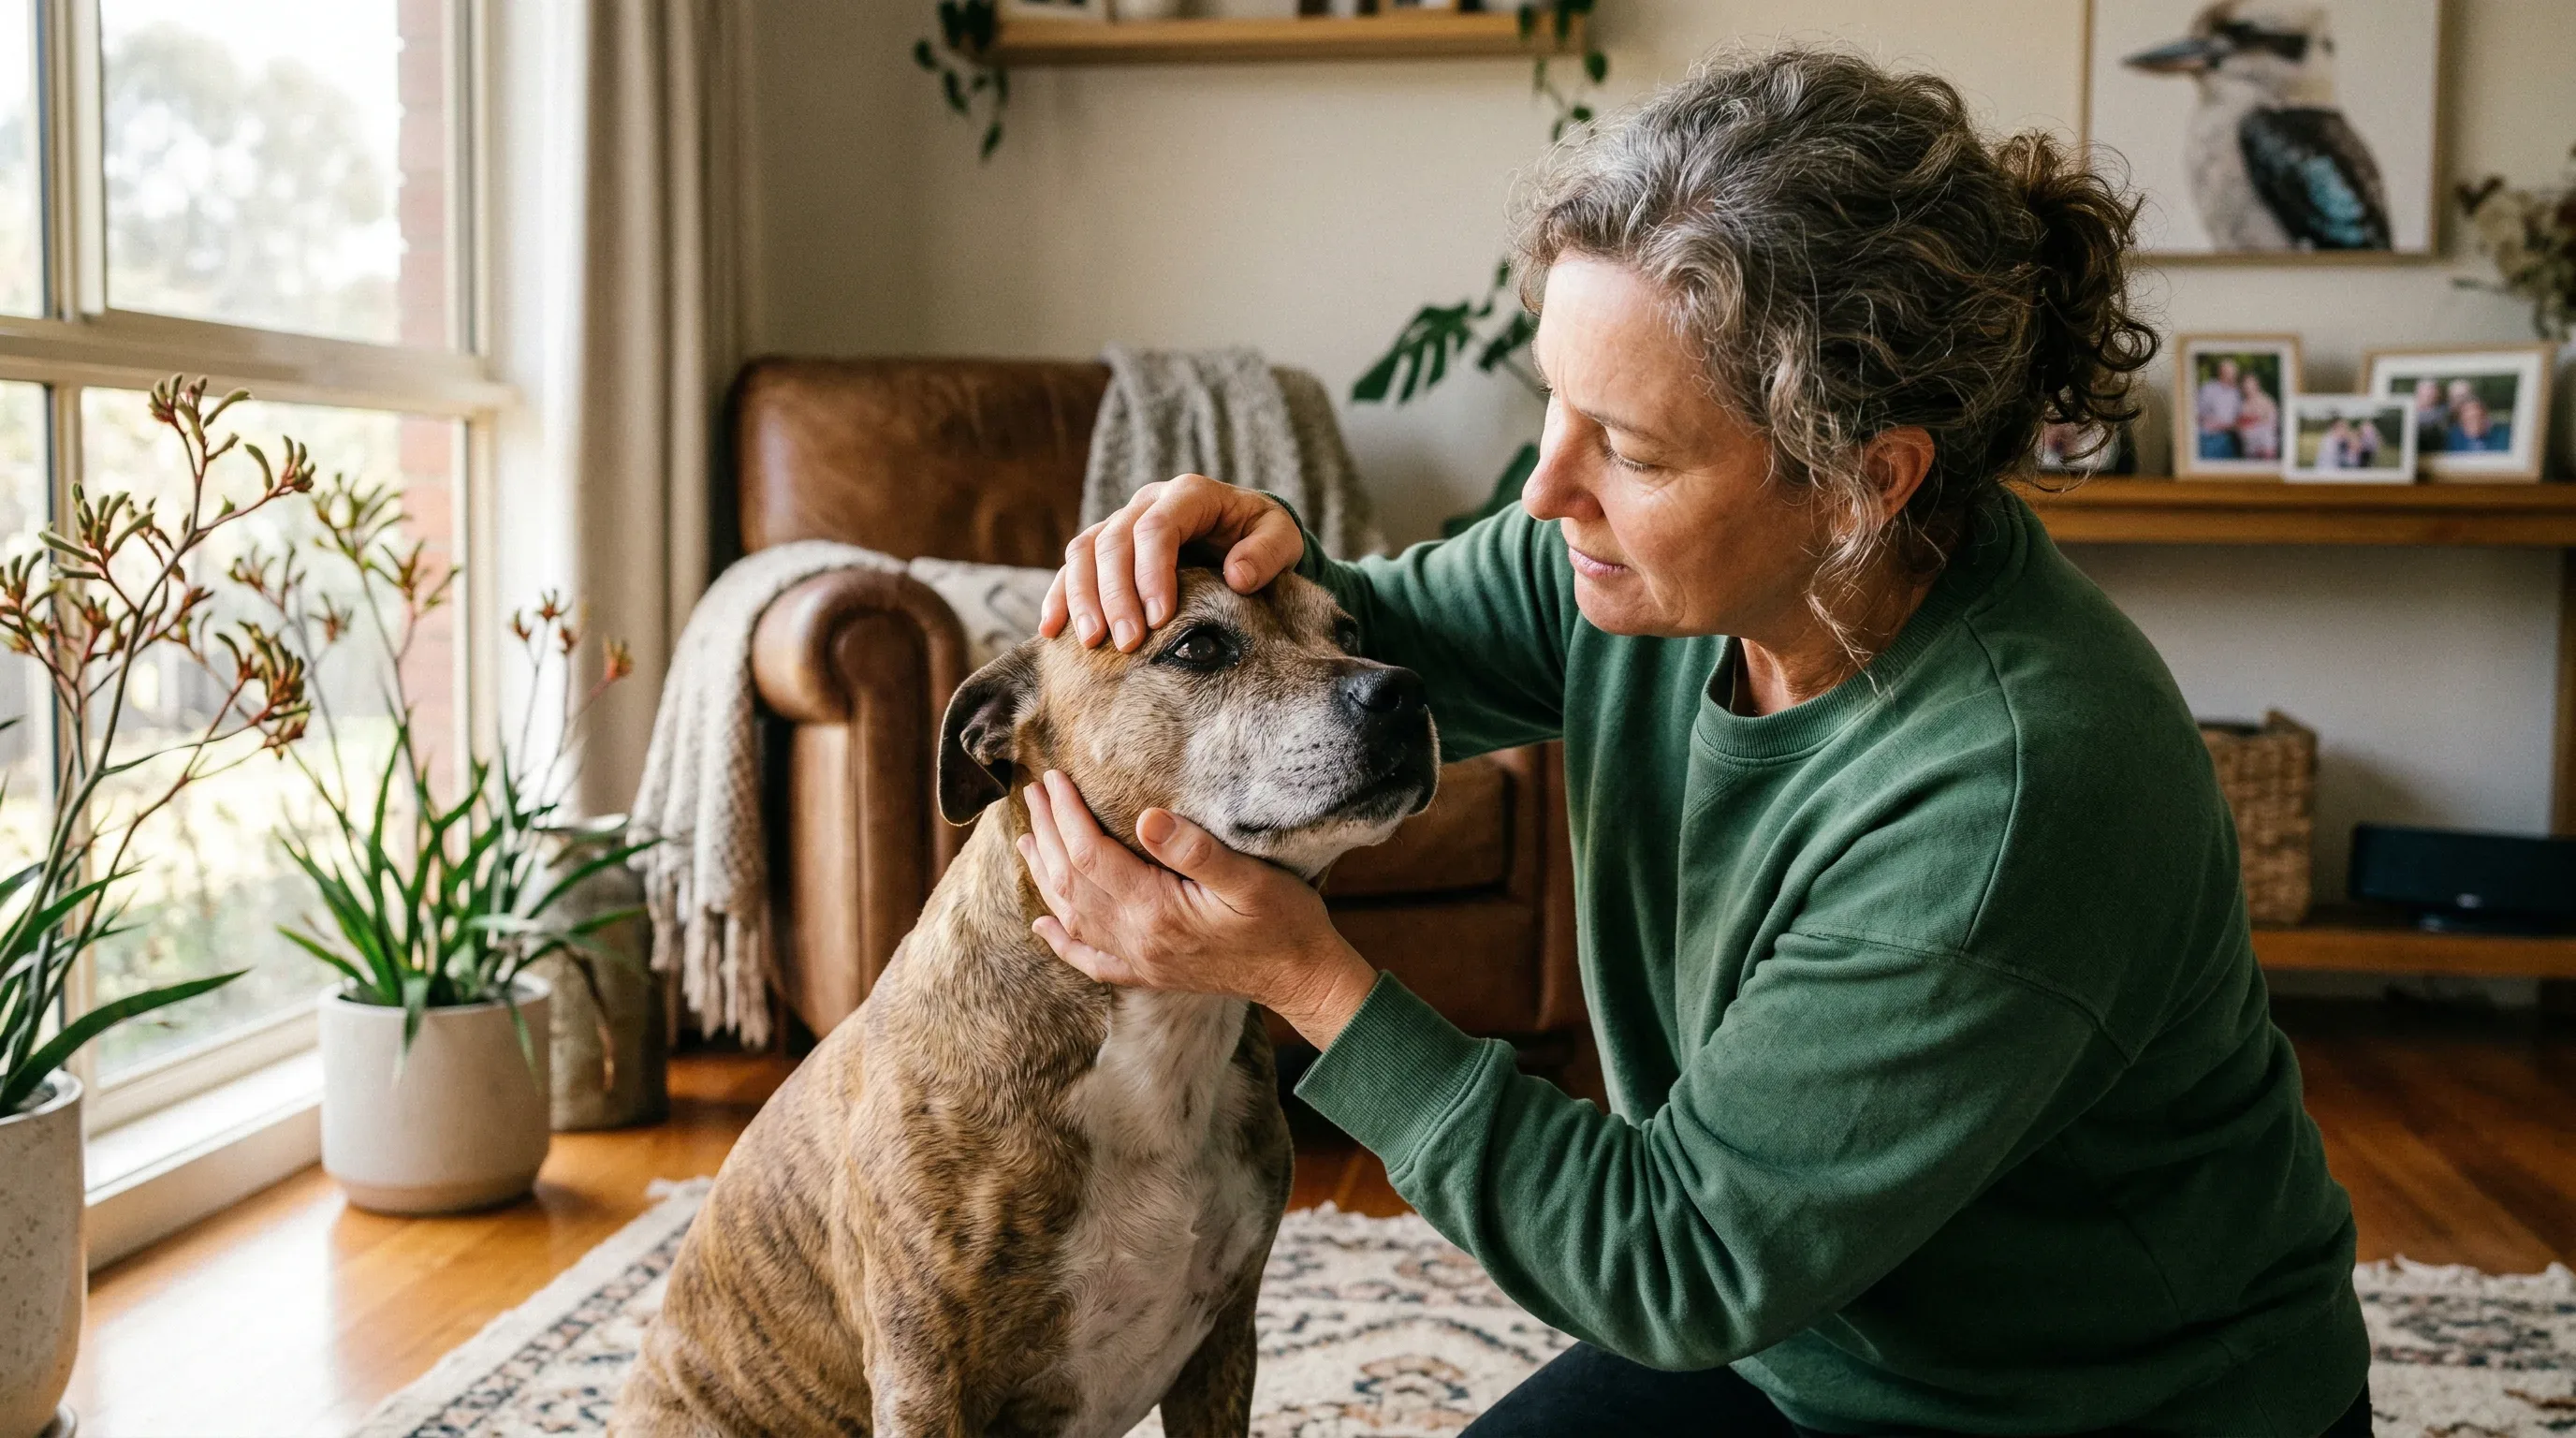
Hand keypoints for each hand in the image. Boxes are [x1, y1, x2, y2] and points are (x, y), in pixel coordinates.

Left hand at [1015, 769, 1378, 1047]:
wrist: (1302, 977)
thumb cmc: (1284, 921)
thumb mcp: (1250, 878)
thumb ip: (1196, 850)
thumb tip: (1148, 817)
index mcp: (1155, 910)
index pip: (1090, 854)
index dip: (1067, 814)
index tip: (1054, 778)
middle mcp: (1136, 939)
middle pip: (1072, 882)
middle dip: (1048, 833)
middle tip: (1033, 793)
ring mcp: (1139, 960)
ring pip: (1073, 916)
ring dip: (1045, 876)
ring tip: (1027, 840)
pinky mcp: (1149, 973)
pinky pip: (1091, 960)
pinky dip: (1062, 941)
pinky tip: (1043, 925)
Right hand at [1040, 474, 1304, 652]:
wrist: (1244, 533)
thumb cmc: (1262, 537)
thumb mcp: (1281, 538)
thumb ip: (1267, 553)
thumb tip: (1237, 577)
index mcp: (1190, 494)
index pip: (1157, 527)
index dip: (1152, 573)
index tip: (1159, 619)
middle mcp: (1148, 502)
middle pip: (1114, 541)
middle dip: (1116, 594)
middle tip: (1127, 643)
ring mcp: (1122, 522)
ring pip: (1085, 551)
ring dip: (1082, 598)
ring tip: (1090, 643)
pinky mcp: (1105, 547)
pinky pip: (1073, 567)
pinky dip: (1060, 597)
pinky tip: (1052, 630)